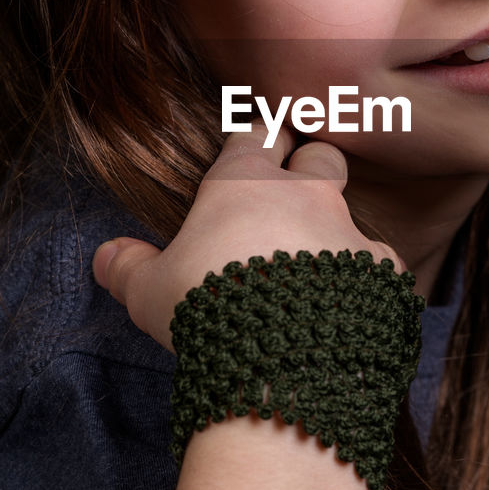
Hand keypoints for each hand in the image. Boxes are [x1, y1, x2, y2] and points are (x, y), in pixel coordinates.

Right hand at [92, 125, 401, 351]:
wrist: (280, 356)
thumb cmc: (205, 308)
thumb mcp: (149, 292)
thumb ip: (127, 268)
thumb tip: (107, 256)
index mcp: (246, 182)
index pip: (258, 133)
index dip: (256, 141)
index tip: (252, 153)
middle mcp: (306, 194)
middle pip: (322, 156)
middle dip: (310, 168)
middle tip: (292, 197)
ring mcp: (349, 230)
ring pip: (351, 214)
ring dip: (335, 234)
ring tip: (315, 274)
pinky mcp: (381, 272)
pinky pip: (376, 266)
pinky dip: (363, 282)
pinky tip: (345, 311)